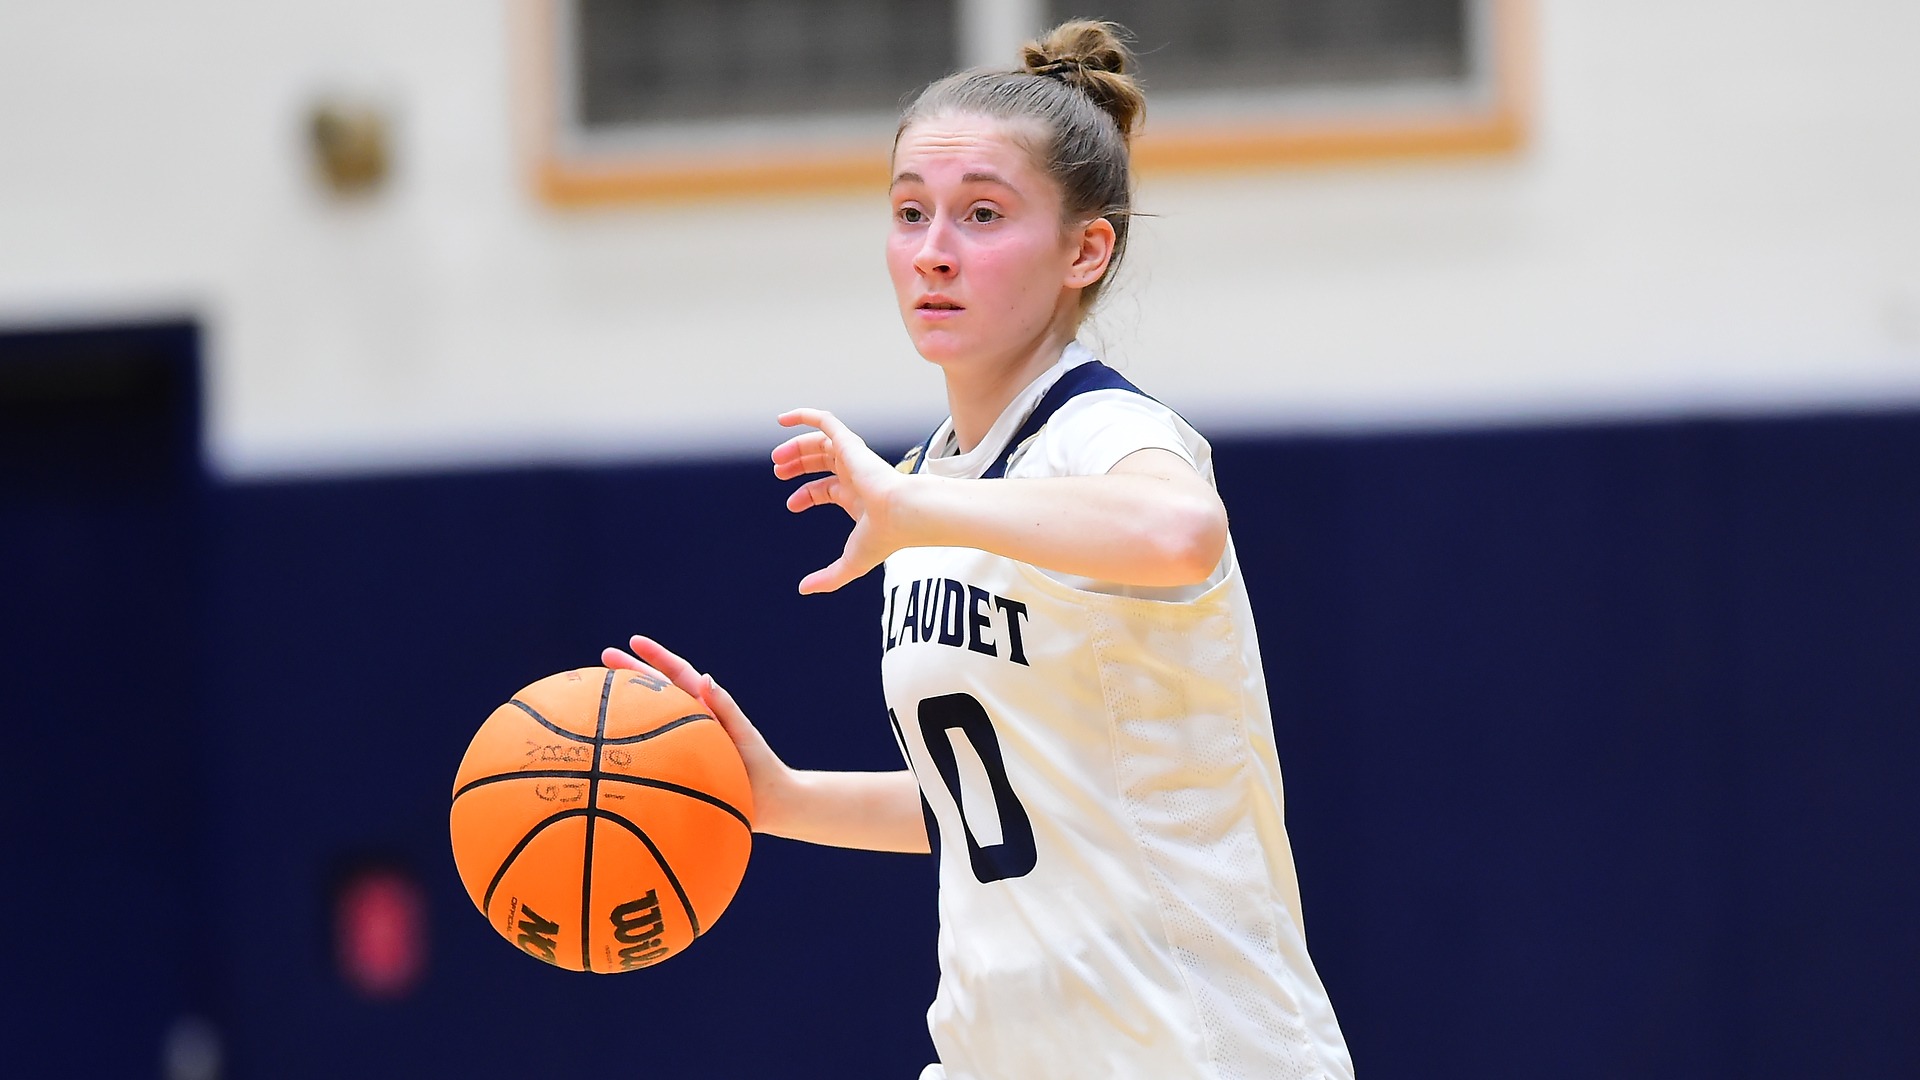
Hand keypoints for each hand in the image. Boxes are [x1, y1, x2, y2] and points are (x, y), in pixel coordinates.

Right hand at [600, 635, 791, 831]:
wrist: (771, 804)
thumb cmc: (760, 767)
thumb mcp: (743, 734)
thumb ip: (725, 708)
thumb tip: (704, 678)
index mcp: (705, 709)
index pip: (677, 676)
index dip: (656, 657)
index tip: (633, 640)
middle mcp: (689, 724)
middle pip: (654, 692)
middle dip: (630, 672)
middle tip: (603, 656)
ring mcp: (681, 746)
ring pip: (647, 720)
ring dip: (624, 706)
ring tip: (595, 695)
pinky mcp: (677, 769)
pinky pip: (647, 756)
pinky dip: (627, 750)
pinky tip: (602, 754)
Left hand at [772, 408, 911, 593]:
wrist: (903, 513)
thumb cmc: (884, 537)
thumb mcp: (851, 563)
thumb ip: (828, 578)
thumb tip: (804, 590)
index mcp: (857, 496)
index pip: (826, 489)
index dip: (805, 495)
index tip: (791, 506)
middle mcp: (855, 474)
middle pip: (821, 462)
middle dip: (798, 465)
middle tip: (777, 471)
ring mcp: (853, 457)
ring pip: (820, 442)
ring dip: (796, 446)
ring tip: (776, 458)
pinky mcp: (850, 444)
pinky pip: (825, 421)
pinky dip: (804, 416)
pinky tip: (781, 419)